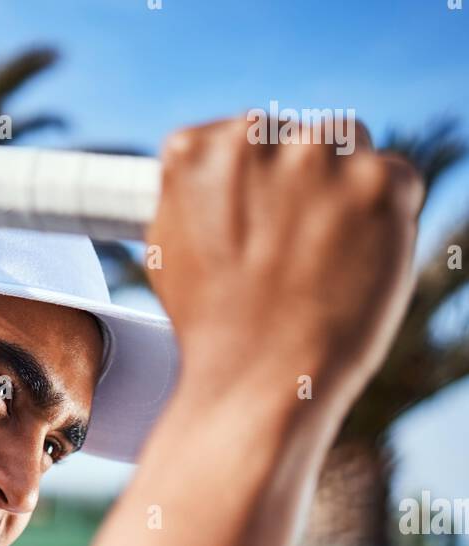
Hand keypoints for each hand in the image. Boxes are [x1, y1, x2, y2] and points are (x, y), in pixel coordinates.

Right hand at [146, 114, 423, 414]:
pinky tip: (355, 264)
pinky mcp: (382, 182)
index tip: (259, 228)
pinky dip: (388, 217)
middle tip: (293, 252)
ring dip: (346, 189)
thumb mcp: (169, 250)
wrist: (257, 385)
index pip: (243, 138)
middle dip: (302, 183)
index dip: (256, 186)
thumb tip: (220, 167)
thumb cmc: (212, 332)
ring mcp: (321, 156)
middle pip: (298, 136)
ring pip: (350, 147)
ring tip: (323, 260)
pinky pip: (398, 178)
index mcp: (194, 151)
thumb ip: (193, 193)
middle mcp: (255, 137)